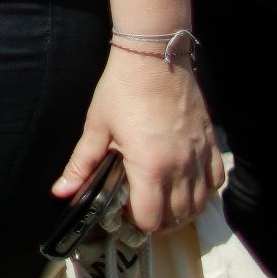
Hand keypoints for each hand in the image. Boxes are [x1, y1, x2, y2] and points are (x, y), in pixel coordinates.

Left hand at [52, 48, 223, 233]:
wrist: (154, 56)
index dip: (133, 221)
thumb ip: (80, 165)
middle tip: (138, 206)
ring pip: (199, 206)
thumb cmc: (121, 89)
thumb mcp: (96, 127)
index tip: (122, 209)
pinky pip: (216, 183)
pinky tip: (185, 184)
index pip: (150, 219)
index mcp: (150, 167)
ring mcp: (200, 157)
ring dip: (181, 212)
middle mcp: (181, 168)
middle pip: (176, 219)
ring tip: (160, 200)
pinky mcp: (212, 145)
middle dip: (156, 221)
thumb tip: (60, 193)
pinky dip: (203, 192)